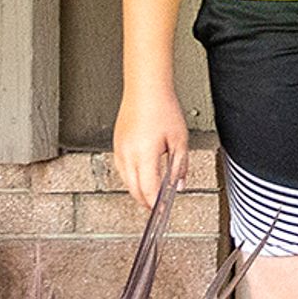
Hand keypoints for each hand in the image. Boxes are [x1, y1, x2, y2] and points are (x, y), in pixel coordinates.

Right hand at [114, 81, 189, 211]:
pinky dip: (130, 178)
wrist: (146, 89)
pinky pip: (122, 168)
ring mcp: (120, 149)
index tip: (163, 209)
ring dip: (137, 190)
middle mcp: (128, 154)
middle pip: (134, 189)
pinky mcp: (117, 144)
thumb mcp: (179, 140)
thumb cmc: (162, 108)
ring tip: (150, 194)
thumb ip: (180, 165)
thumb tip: (179, 184)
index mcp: (145, 154)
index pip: (149, 189)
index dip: (156, 203)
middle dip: (146, 201)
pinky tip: (140, 177)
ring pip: (125, 180)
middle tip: (157, 207)